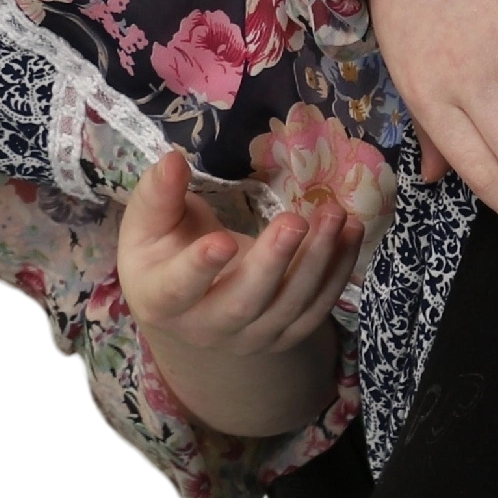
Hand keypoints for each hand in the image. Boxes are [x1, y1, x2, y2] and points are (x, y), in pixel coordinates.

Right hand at [116, 148, 361, 363]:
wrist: (188, 299)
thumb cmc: (162, 250)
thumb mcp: (148, 221)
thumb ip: (159, 193)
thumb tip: (172, 159)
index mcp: (161, 300)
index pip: (178, 288)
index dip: (198, 269)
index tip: (222, 240)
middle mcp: (205, 329)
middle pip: (243, 304)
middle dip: (273, 262)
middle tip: (295, 221)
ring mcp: (250, 337)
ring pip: (289, 306)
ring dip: (317, 261)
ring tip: (335, 216)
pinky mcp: (284, 334)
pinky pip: (317, 309)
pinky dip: (338, 272)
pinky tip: (350, 233)